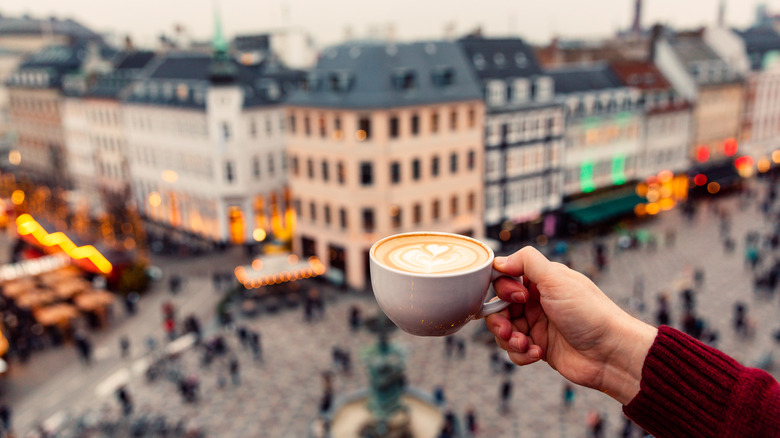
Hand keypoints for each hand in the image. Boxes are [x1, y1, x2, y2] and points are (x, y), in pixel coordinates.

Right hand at [486, 246, 656, 404]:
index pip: (505, 279)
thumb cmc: (589, 313)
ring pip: (504, 330)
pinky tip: (537, 353)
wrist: (611, 353)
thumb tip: (499, 261)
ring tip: (525, 344)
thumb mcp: (557, 278)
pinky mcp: (540, 348)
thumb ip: (526, 261)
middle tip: (508, 330)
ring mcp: (538, 326)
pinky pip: (515, 351)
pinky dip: (521, 354)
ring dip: (509, 339)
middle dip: (499, 320)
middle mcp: (537, 302)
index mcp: (541, 281)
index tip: (517, 298)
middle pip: (499, 307)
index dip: (503, 289)